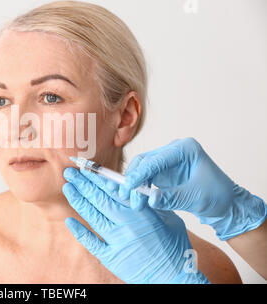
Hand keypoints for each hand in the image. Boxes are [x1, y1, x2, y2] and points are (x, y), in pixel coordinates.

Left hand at [62, 167, 209, 283]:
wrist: (174, 278)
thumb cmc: (175, 248)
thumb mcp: (170, 219)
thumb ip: (152, 204)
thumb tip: (137, 188)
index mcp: (142, 212)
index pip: (115, 189)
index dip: (99, 178)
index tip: (87, 169)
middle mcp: (127, 224)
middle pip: (100, 199)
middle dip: (83, 184)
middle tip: (70, 172)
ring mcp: (118, 241)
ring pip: (93, 216)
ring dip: (78, 200)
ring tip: (67, 187)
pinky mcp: (112, 258)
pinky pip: (91, 242)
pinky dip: (79, 231)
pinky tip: (68, 221)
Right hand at [119, 137, 265, 240]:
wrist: (227, 204)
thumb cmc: (218, 196)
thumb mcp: (196, 198)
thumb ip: (172, 197)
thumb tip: (150, 199)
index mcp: (185, 149)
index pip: (156, 159)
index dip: (140, 173)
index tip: (129, 187)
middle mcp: (174, 151)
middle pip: (145, 161)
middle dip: (134, 179)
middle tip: (126, 196)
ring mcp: (167, 161)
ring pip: (142, 169)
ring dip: (134, 185)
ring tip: (133, 202)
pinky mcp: (164, 173)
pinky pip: (146, 178)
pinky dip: (139, 188)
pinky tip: (137, 199)